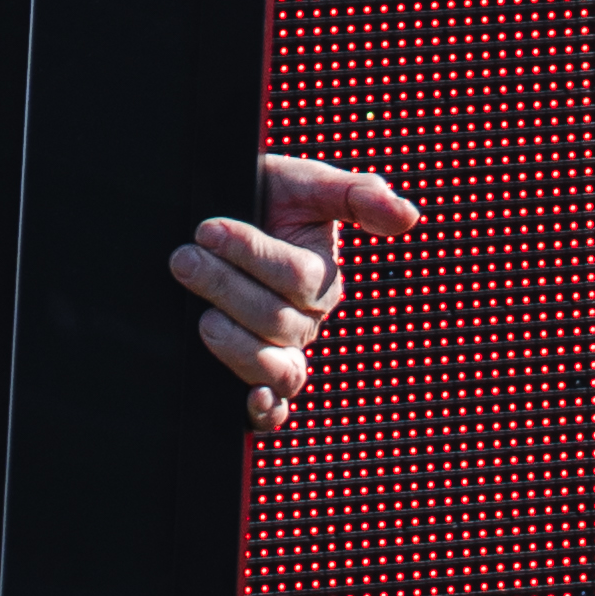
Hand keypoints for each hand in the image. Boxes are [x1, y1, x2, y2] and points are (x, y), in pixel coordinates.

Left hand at [171, 153, 422, 432]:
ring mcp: (279, 354)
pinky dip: (267, 411)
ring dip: (232, 343)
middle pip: (277, 321)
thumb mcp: (308, 184)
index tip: (208, 229)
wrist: (211, 216)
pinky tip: (252, 399)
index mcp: (323, 281)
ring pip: (274, 368)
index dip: (251, 253)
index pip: (297, 279)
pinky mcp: (250, 378)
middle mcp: (305, 323)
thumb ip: (359, 194)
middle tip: (185, 259)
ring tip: (200, 316)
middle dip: (224, 287)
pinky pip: (272, 411)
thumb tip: (409, 216)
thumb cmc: (265, 199)